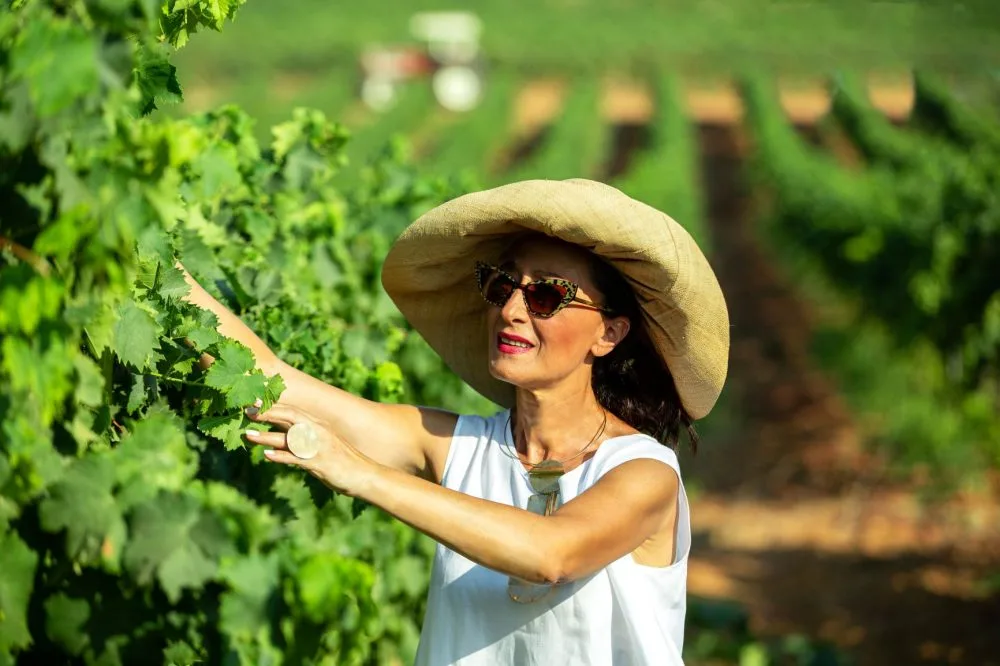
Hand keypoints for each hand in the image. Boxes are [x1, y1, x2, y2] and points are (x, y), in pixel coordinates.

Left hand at [243, 399, 375, 495]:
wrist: (365, 475)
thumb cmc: (342, 461)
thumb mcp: (323, 447)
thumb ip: (303, 441)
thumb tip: (282, 440)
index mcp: (317, 426)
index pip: (292, 411)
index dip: (273, 406)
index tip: (254, 401)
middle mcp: (317, 432)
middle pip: (289, 417)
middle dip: (267, 413)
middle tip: (246, 410)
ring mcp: (318, 447)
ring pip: (290, 438)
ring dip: (267, 436)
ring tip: (248, 435)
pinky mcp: (320, 463)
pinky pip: (298, 458)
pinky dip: (282, 457)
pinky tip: (267, 456)